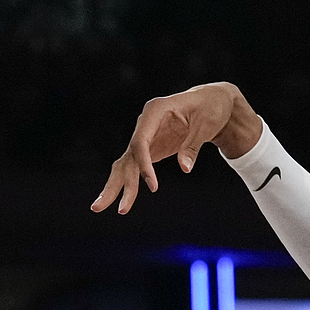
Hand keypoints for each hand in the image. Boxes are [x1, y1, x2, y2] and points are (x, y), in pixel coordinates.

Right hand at [90, 82, 258, 214]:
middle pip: (127, 156)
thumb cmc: (209, 109)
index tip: (153, 186)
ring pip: (126, 164)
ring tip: (97, 208)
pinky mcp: (150, 148)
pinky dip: (128, 183)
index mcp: (154, 111)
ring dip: (114, 186)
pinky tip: (120, 201)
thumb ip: (192, 147)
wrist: (212, 102)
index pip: (140, 142)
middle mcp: (145, 124)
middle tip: (99, 206)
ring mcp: (145, 136)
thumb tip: (185, 169)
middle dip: (116, 182)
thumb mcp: (205, 126)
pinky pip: (135, 168)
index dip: (144, 165)